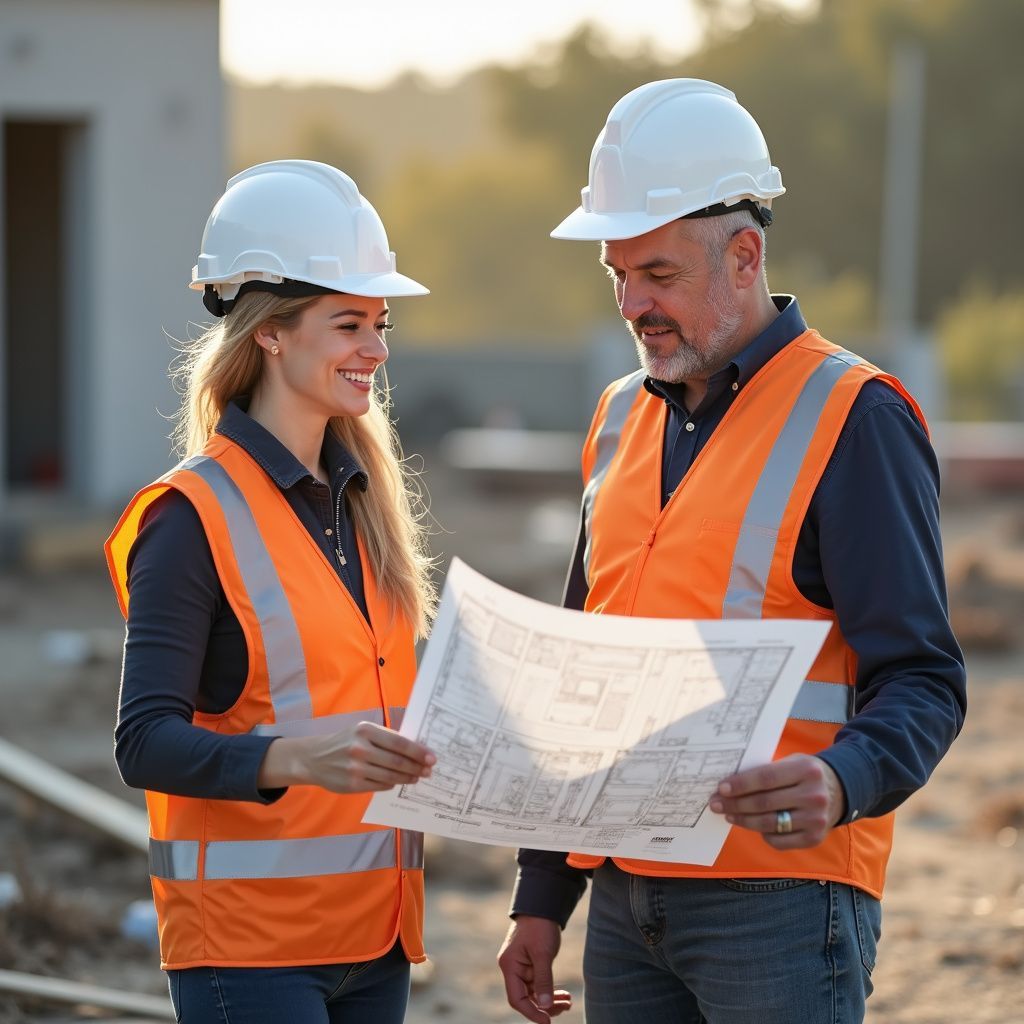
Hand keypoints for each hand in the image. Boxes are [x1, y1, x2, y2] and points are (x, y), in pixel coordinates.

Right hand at [258, 722, 434, 793]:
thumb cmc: (345, 741)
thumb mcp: (362, 731)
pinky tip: (398, 782)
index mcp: (366, 730)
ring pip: (390, 776)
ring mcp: (356, 768)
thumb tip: (415, 748)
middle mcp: (360, 748)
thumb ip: (385, 737)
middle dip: (417, 767)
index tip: (431, 757)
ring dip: (407, 778)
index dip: (418, 751)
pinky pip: (380, 786)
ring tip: (417, 777)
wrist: (314, 758)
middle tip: (428, 771)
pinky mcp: (352, 785)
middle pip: (397, 762)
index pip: (399, 743)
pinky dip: (391, 784)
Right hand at [498, 916, 572, 1022]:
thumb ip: (543, 980)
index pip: (517, 999)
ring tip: (568, 1002)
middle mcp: (513, 969)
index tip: (548, 1021)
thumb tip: (545, 1006)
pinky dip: (551, 991)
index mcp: (509, 966)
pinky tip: (564, 995)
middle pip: (526, 998)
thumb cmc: (540, 927)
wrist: (542, 907)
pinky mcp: (530, 966)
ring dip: (551, 1000)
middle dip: (545, 1007)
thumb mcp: (543, 954)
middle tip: (565, 1008)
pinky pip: (539, 985)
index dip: (532, 1012)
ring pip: (534, 993)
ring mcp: (521, 968)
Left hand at [708, 754, 845, 849]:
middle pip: (764, 803)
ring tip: (728, 814)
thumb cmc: (805, 774)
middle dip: (735, 804)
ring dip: (743, 820)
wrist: (840, 790)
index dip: (741, 784)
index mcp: (806, 770)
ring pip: (769, 824)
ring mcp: (816, 820)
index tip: (721, 788)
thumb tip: (730, 784)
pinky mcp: (814, 838)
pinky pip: (779, 841)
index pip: (766, 778)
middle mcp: (813, 795)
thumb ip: (767, 771)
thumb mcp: (792, 762)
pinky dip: (762, 834)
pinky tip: (753, 825)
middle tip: (716, 804)